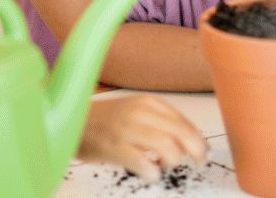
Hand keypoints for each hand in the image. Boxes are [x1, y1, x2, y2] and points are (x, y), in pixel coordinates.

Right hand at [78, 94, 206, 179]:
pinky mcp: (115, 148)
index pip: (184, 122)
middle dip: (195, 151)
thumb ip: (160, 121)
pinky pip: (144, 163)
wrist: (72, 122)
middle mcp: (141, 112)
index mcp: (149, 103)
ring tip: (164, 166)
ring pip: (168, 148)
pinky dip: (153, 171)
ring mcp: (127, 130)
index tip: (203, 153)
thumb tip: (188, 140)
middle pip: (182, 134)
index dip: (199, 140)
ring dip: (173, 162)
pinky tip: (151, 172)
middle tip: (198, 163)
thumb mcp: (135, 111)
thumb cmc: (105, 120)